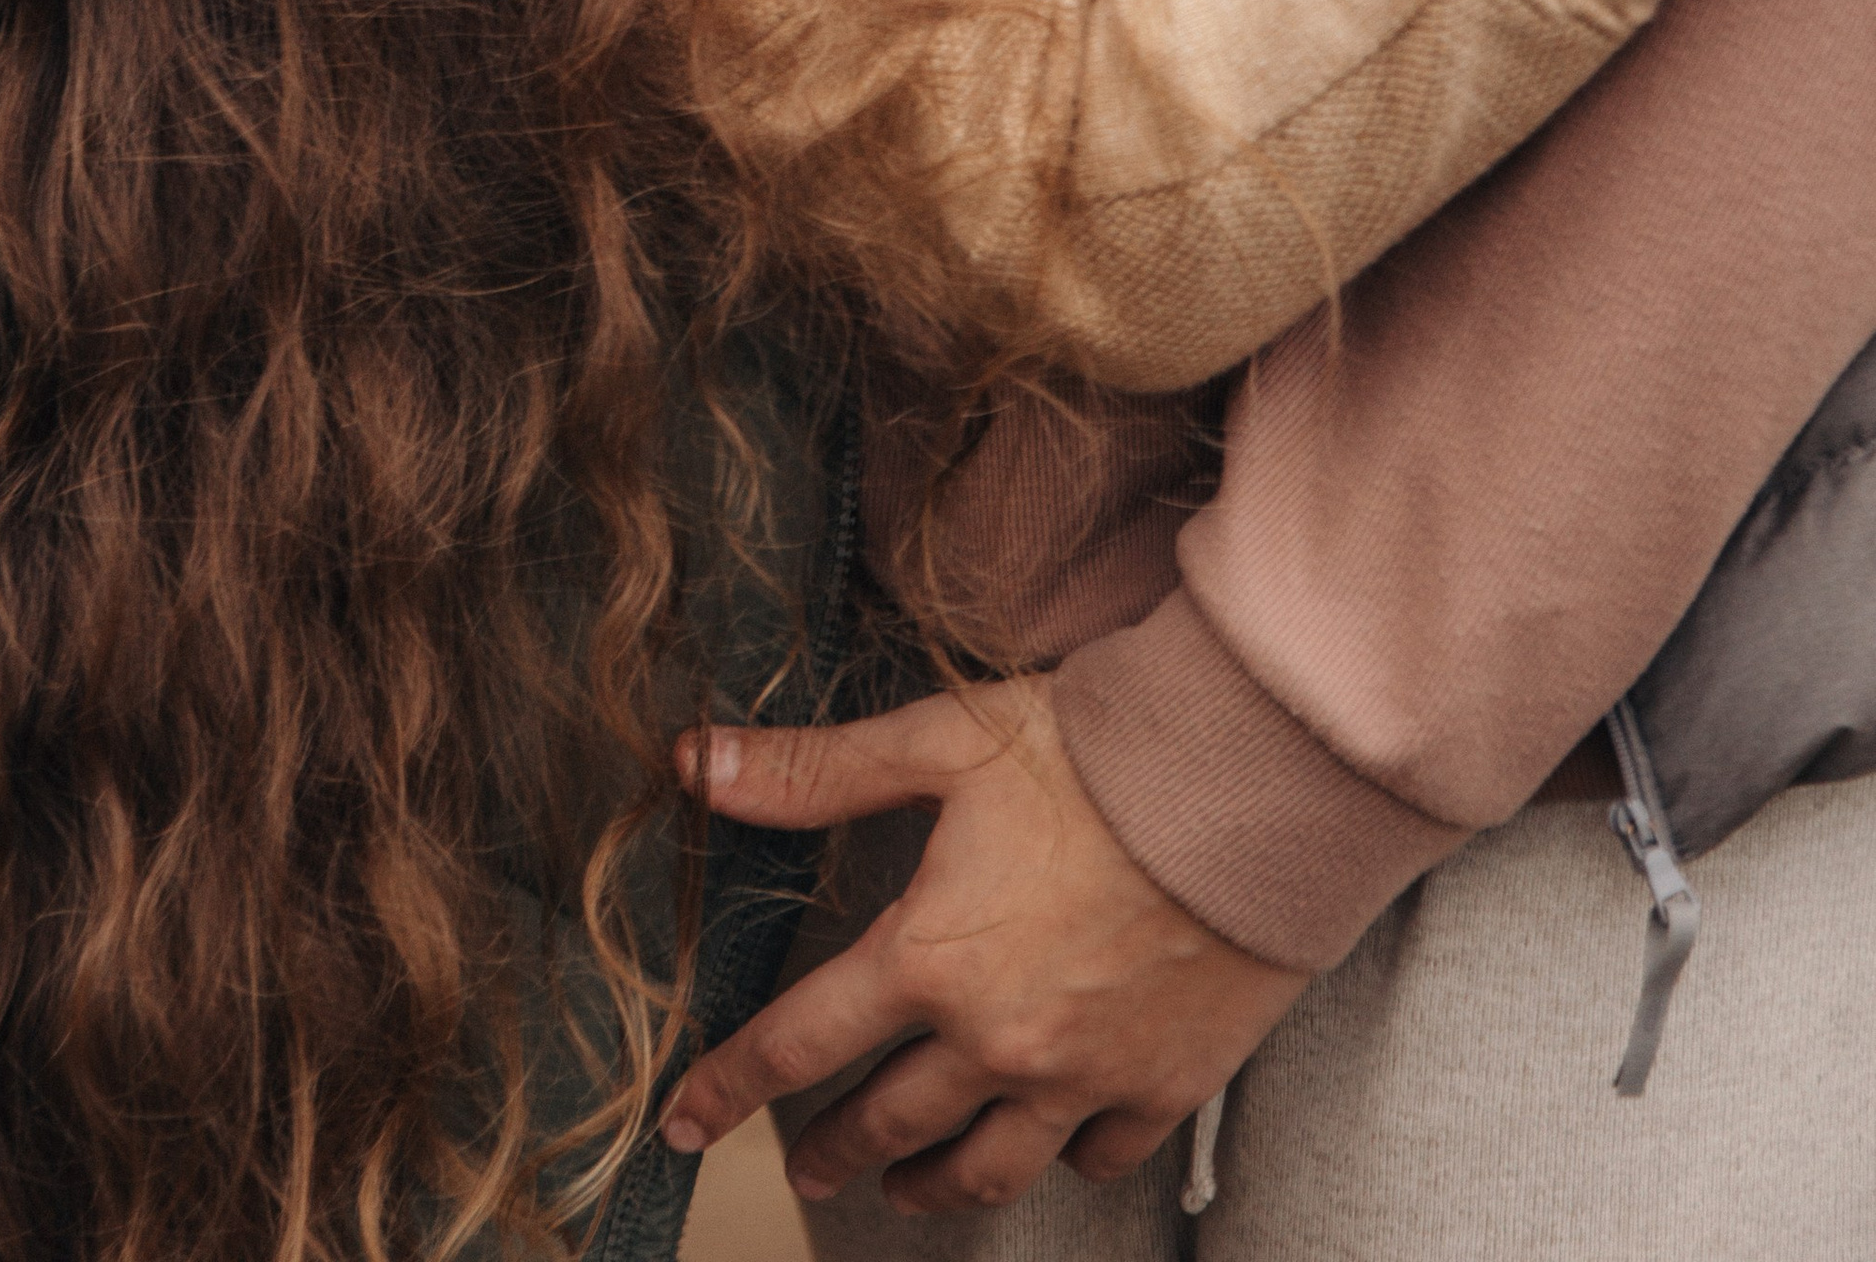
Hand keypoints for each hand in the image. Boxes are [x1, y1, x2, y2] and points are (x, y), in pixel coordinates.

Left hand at [661, 681, 1306, 1213]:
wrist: (1248, 784)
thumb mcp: (938, 740)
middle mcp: (995, 1040)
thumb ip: (813, 771)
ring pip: (985, 1168)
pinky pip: (1093, 1156)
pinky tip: (1041, 1146)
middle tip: (800, 1166)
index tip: (681, 1122)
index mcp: (928, 959)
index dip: (726, 1086)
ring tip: (902, 1189)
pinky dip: (1058, 1158)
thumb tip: (691, 766)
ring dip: (930, 1186)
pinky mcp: (1163, 1085)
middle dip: (831, 1149)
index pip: (796, 1042)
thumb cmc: (1092, 750)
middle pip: (887, 1123)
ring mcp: (1082, 1077)